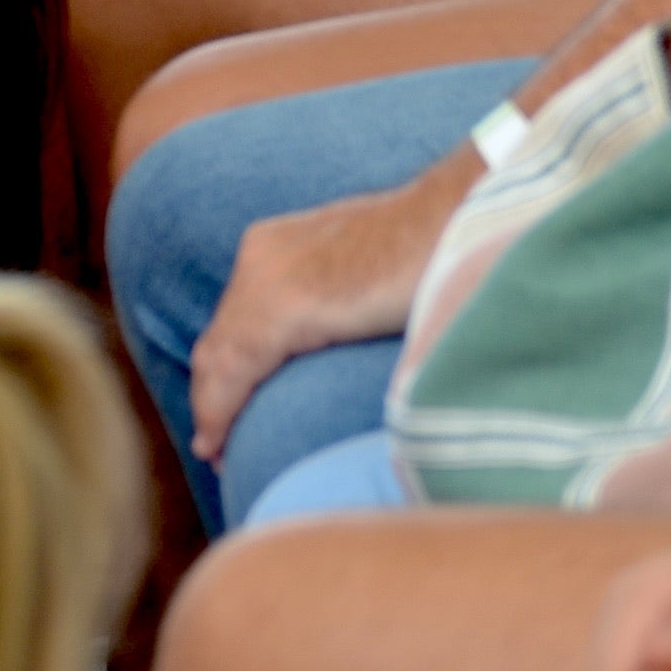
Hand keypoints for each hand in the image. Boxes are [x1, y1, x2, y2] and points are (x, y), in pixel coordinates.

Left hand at [184, 166, 462, 462]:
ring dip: (213, 410)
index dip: (224, 370)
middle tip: (218, 442)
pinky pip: (234, 373)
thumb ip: (335, 299)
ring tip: (220, 453)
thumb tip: (338, 336)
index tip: (227, 412)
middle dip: (213, 393)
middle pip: (219, 340)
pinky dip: (220, 412)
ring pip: (217, 360)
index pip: (234, 319)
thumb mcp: (361, 270)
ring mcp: (266, 280)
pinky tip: (220, 446)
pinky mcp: (283, 307)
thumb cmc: (428, 247)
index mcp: (274, 245)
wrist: (457, 218)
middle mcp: (259, 257)